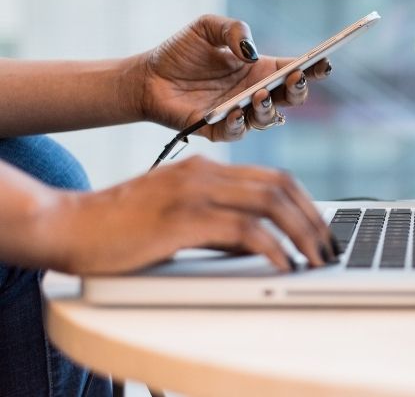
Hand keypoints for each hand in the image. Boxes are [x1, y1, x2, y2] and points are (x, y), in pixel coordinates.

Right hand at [42, 156, 337, 274]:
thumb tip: (259, 244)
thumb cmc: (119, 227)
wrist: (67, 225)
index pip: (274, 177)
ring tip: (316, 259)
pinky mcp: (183, 218)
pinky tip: (283, 264)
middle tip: (328, 247)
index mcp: (206, 168)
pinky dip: (272, 247)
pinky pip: (243, 230)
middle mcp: (205, 172)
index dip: (306, 202)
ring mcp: (194, 192)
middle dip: (313, 218)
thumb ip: (218, 223)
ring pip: (270, 203)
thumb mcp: (178, 217)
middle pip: (280, 186)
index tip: (321, 229)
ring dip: (302, 233)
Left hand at [136, 14, 331, 140]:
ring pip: (269, 119)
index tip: (323, 62)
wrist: (146, 77)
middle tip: (295, 78)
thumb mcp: (207, 27)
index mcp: (260, 70)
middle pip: (291, 98)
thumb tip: (251, 52)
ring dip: (269, 108)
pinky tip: (235, 111)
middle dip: (299, 90)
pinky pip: (237, 132)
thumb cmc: (180, 52)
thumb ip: (233, 29)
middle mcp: (255, 93)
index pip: (295, 70)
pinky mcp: (218, 130)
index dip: (314, 68)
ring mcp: (239, 114)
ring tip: (260, 95)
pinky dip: (239, 123)